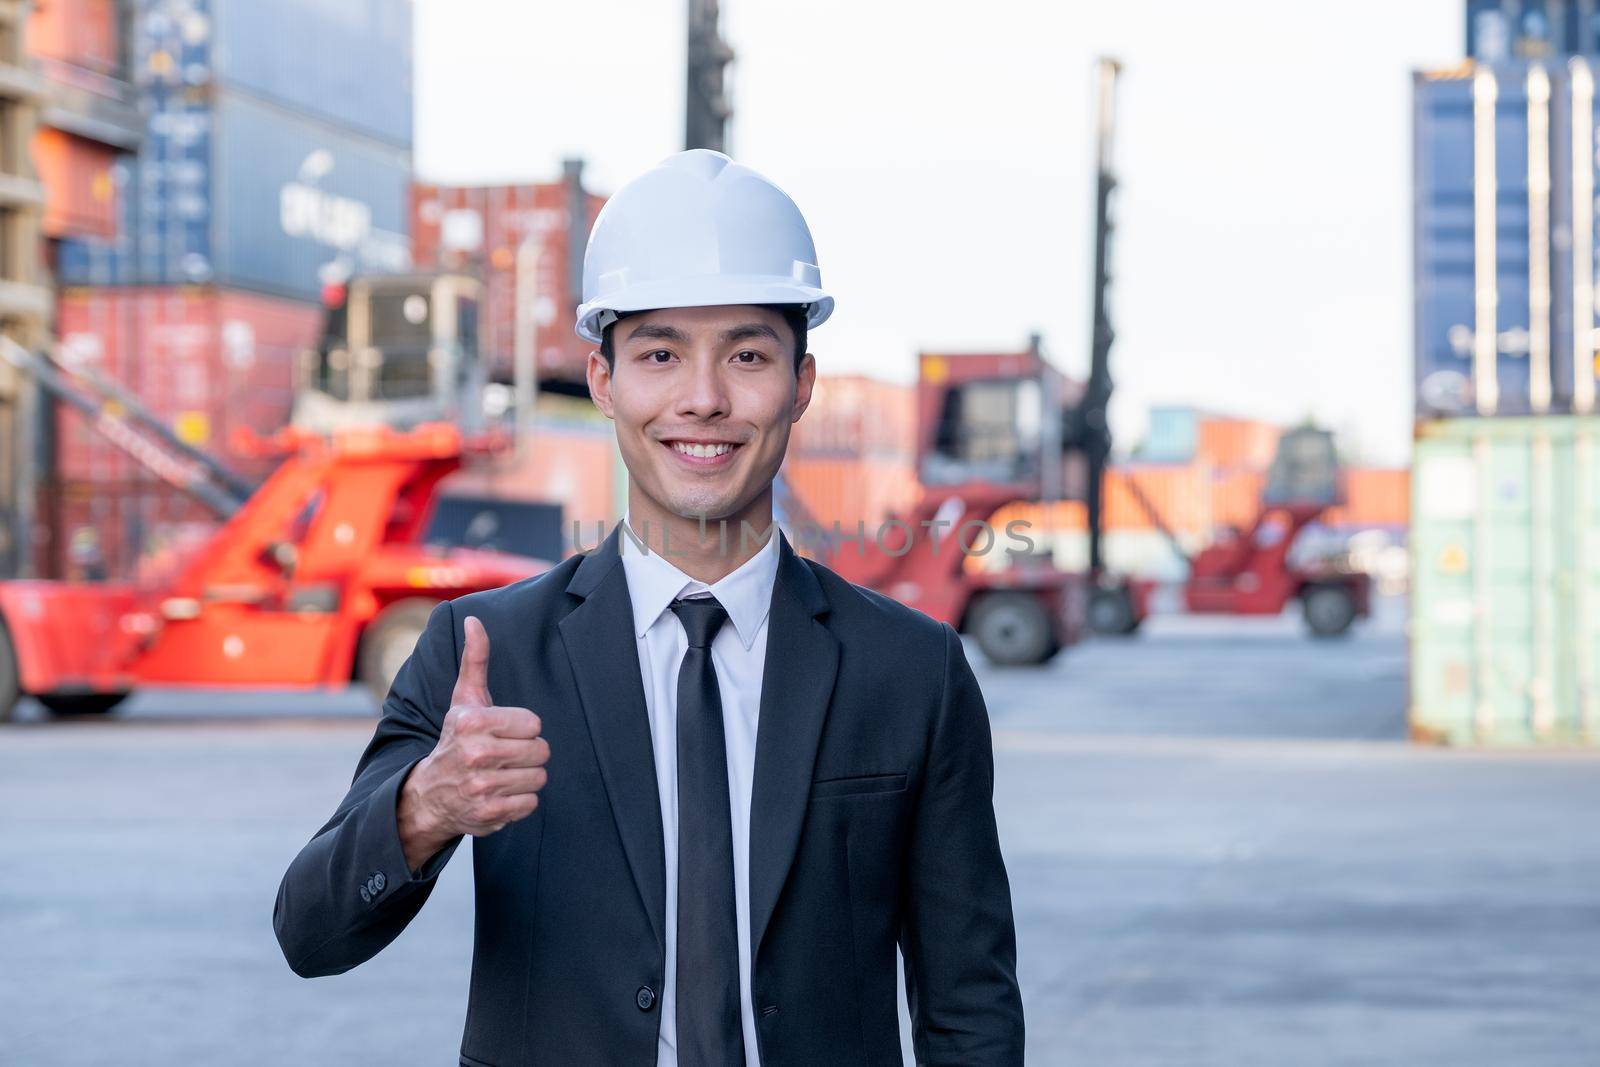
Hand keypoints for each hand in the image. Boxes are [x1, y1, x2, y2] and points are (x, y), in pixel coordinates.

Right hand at [397, 615, 548, 869]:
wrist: (429, 795)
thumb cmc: (456, 739)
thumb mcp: (464, 700)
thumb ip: (475, 660)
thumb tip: (475, 620)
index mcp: (472, 723)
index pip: (534, 724)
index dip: (523, 728)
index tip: (503, 732)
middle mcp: (475, 754)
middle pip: (540, 751)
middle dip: (527, 753)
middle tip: (505, 755)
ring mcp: (481, 787)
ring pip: (538, 778)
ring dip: (525, 777)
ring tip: (502, 773)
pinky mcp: (489, 814)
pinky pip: (530, 803)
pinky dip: (520, 800)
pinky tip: (500, 793)